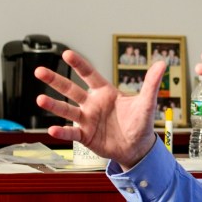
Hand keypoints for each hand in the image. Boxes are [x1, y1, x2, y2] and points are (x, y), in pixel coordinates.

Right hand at [34, 50, 166, 168]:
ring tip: (39, 99)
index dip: (79, 64)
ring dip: (53, 105)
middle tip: (39, 71)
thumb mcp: (147, 103)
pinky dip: (62, 132)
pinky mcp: (85, 136)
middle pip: (70, 89)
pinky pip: (71, 133)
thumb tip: (162, 63)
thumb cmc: (141, 123)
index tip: (67, 53)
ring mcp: (87, 120)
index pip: (89, 74)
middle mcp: (92, 104)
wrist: (137, 148)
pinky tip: (52, 129)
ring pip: (67, 110)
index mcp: (105, 92)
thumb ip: (151, 83)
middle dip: (55, 80)